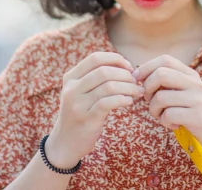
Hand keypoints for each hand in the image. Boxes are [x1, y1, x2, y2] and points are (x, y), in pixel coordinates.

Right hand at [47, 52, 143, 168]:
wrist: (64, 143)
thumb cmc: (80, 114)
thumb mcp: (80, 92)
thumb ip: (96, 78)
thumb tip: (127, 67)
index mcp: (70, 77)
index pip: (95, 58)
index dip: (115, 59)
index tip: (128, 67)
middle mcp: (71, 89)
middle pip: (104, 71)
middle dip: (125, 74)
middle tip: (136, 81)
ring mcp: (78, 104)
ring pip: (109, 86)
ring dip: (129, 87)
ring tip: (137, 92)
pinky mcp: (87, 119)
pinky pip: (109, 103)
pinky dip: (123, 99)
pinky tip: (129, 101)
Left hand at [134, 55, 201, 147]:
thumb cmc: (187, 113)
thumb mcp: (179, 93)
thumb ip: (164, 82)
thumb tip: (137, 75)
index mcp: (191, 74)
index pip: (165, 60)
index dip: (147, 67)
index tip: (136, 78)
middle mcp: (196, 83)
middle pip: (161, 74)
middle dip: (147, 88)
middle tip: (149, 100)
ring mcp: (198, 99)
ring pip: (161, 97)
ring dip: (154, 109)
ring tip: (161, 116)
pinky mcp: (197, 116)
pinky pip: (169, 115)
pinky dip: (164, 121)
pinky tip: (172, 124)